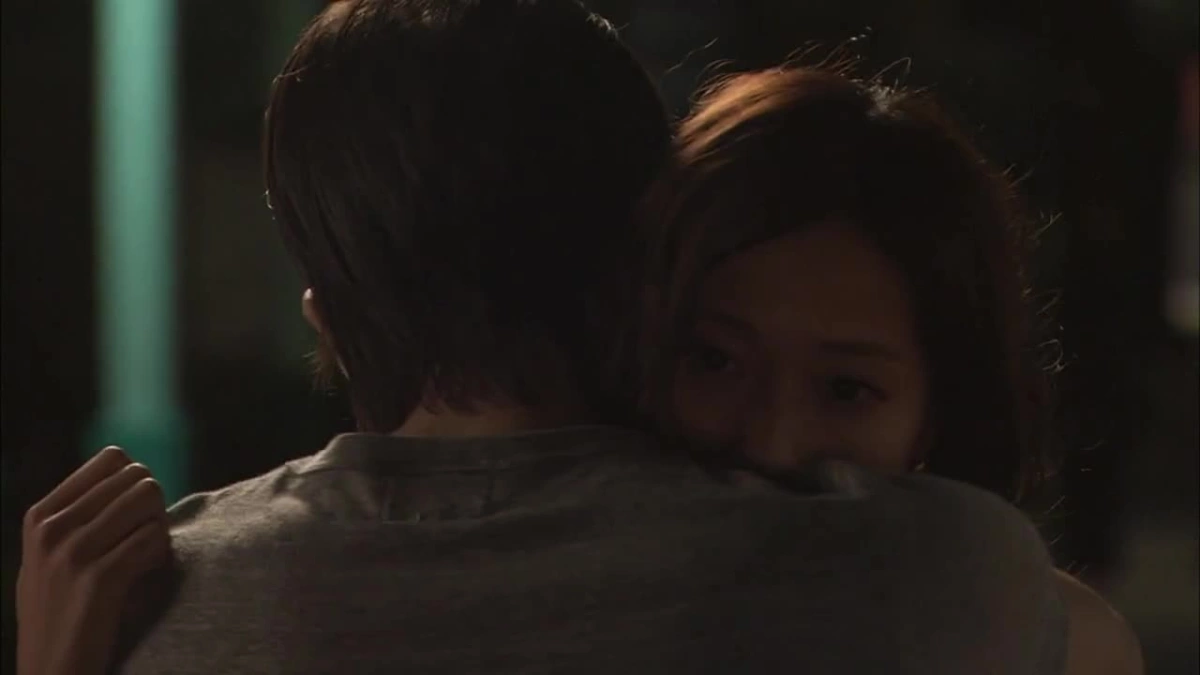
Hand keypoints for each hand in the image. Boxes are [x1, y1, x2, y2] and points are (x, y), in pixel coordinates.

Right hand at [17, 446, 170, 674]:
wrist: (52, 671)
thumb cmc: (64, 611)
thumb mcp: (52, 555)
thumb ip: (80, 514)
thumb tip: (130, 468)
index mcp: (42, 514)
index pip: (112, 458)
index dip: (137, 483)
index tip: (134, 516)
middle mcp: (52, 527)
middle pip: (137, 477)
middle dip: (153, 507)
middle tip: (146, 540)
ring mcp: (72, 552)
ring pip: (149, 500)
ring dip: (159, 529)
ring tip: (147, 558)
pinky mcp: (99, 578)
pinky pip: (154, 538)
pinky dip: (162, 555)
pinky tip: (149, 575)